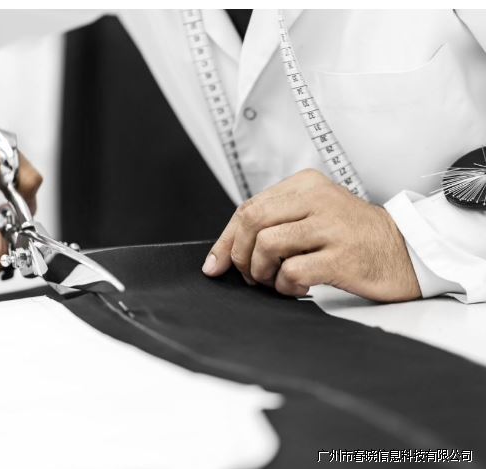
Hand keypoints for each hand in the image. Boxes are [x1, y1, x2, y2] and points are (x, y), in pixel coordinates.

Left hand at [202, 169, 420, 301]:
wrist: (406, 251)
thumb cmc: (351, 237)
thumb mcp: (312, 215)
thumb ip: (271, 225)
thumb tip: (220, 256)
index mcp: (306, 184)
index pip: (248, 208)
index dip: (226, 240)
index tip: (215, 265)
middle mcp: (317, 198)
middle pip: (252, 221)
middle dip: (240, 255)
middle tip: (251, 275)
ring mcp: (331, 226)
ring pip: (267, 244)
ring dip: (261, 272)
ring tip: (275, 281)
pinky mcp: (342, 256)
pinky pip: (292, 271)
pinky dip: (285, 286)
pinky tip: (297, 287)